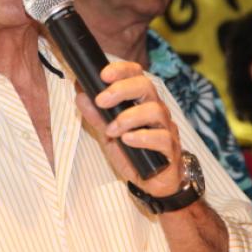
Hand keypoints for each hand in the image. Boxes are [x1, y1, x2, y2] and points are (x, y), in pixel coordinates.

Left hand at [75, 60, 183, 196]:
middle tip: (101, 101)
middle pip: (146, 86)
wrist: (153, 181)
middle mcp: (156, 110)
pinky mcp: (170, 148)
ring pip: (155, 111)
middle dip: (122, 90)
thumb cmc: (132, 152)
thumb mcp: (108, 133)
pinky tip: (127, 140)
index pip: (136, 74)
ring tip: (112, 130)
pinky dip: (142, 137)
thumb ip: (96, 115)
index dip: (121, 70)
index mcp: (141, 101)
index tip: (103, 75)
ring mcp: (166, 128)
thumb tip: (80, 94)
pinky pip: (162, 137)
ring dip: (129, 117)